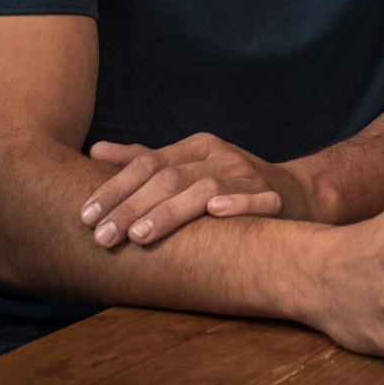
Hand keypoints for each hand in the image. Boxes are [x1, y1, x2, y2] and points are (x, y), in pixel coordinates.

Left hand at [80, 132, 314, 247]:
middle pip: (169, 177)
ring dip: (169, 212)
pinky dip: (237, 203)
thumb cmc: (232, 182)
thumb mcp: (189, 165)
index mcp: (196, 147)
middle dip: (131, 208)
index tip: (85, 216)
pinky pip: (256, 199)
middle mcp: (220, 156)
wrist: (298, 193)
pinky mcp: (273, 197)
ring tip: (139, 236)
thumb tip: (94, 151)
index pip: (147, 163)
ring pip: (204, 189)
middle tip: (102, 237)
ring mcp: (248, 175)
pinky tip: (216, 212)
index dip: (114, 188)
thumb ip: (144, 160)